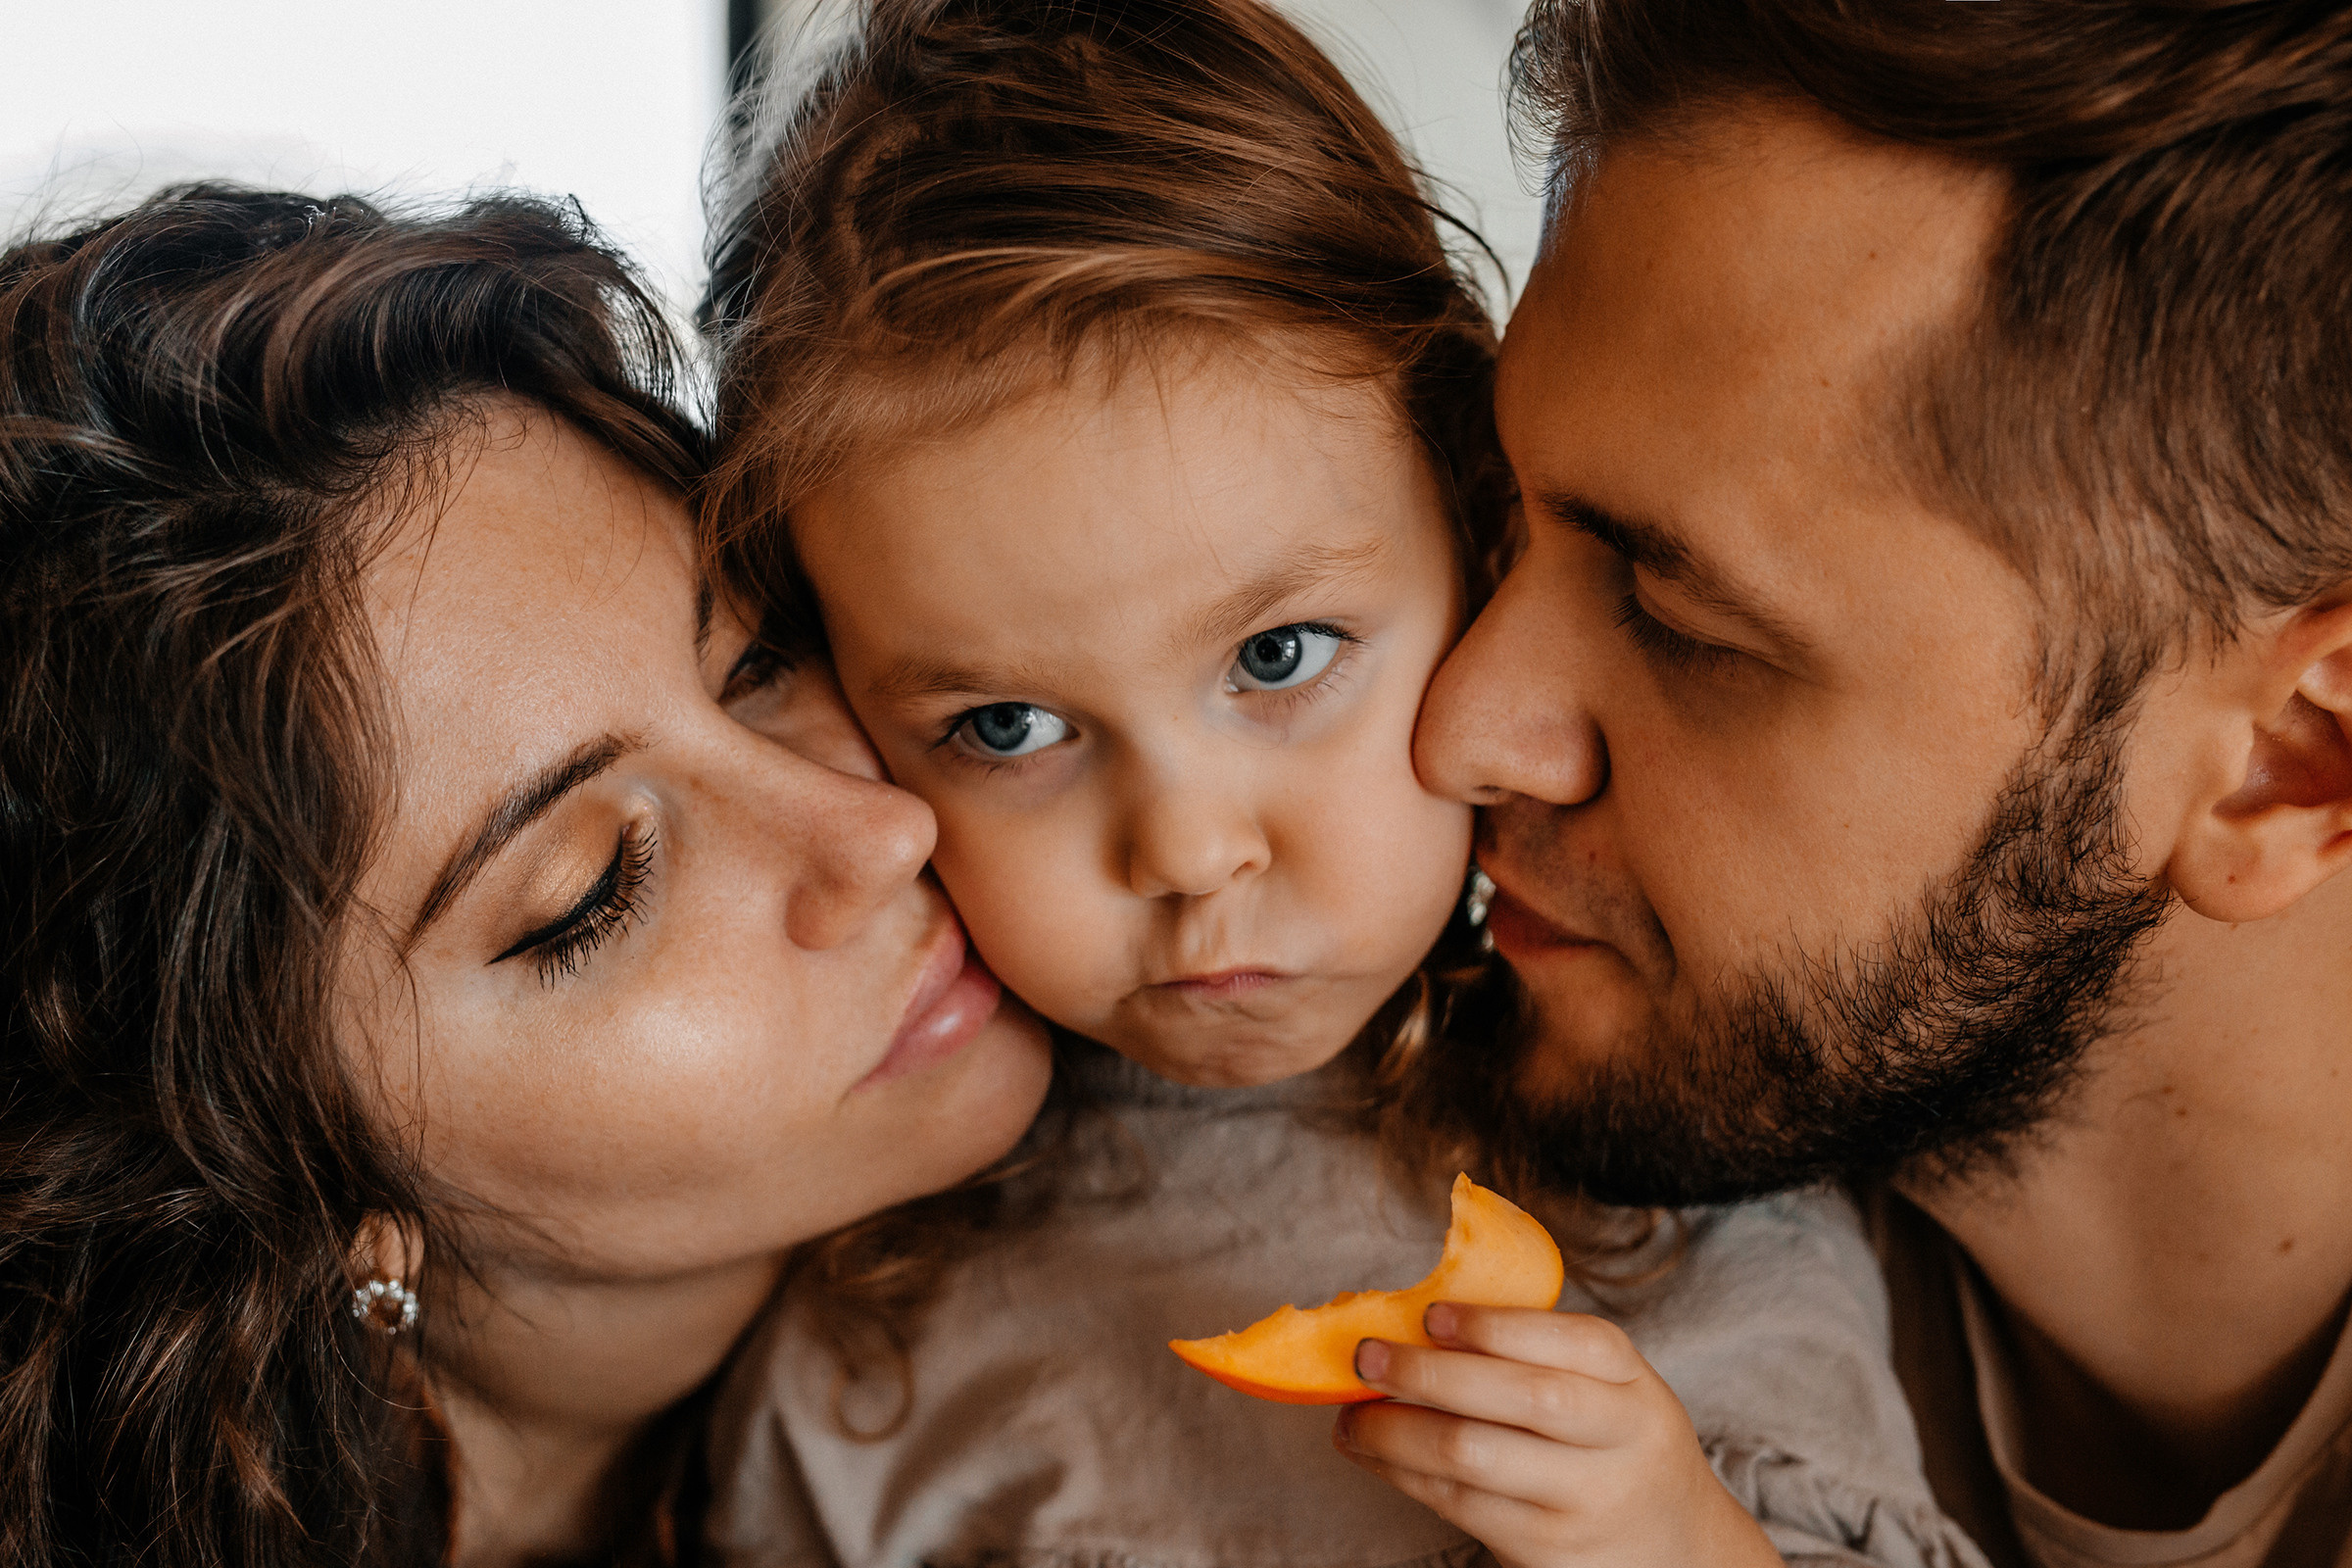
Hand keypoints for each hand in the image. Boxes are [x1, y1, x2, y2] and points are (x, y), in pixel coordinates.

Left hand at [1332, 1303, 1782, 1567]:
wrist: (1672, 1548)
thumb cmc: (1613, 1445)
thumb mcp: (1610, 1391)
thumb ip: (1539, 1353)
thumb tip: (1420, 1321)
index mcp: (1634, 1387)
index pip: (1578, 1343)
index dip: (1498, 1325)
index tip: (1432, 1315)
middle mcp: (1620, 1443)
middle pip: (1522, 1397)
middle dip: (1431, 1372)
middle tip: (1367, 1355)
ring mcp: (1584, 1504)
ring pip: (1475, 1457)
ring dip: (1395, 1430)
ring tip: (1351, 1412)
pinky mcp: (1547, 1553)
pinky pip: (1459, 1505)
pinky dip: (1402, 1473)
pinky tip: (1373, 1451)